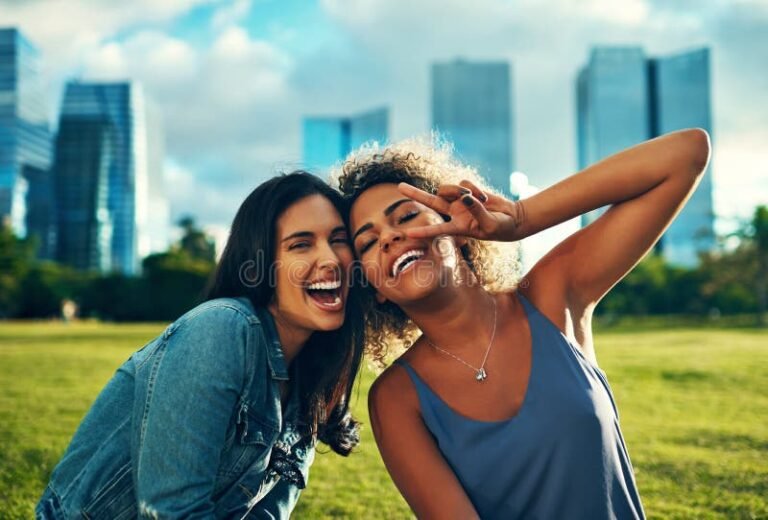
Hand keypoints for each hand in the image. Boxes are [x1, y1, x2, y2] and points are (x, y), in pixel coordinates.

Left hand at [397, 180, 523, 240]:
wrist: (511, 218)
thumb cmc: (501, 228)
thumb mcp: (490, 224)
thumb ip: (477, 211)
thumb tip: (465, 197)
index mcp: (458, 228)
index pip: (438, 230)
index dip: (424, 232)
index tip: (409, 234)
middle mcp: (454, 214)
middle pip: (431, 202)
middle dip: (415, 194)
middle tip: (400, 187)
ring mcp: (459, 201)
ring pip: (449, 188)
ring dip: (460, 190)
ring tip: (479, 199)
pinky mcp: (467, 191)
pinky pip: (464, 183)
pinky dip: (475, 188)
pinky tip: (484, 197)